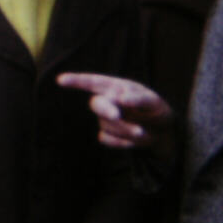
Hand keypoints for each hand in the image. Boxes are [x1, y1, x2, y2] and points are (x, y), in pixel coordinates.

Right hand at [56, 72, 172, 148]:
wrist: (162, 132)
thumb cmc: (157, 111)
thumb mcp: (154, 102)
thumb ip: (139, 98)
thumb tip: (119, 97)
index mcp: (116, 87)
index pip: (93, 82)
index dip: (76, 81)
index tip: (60, 80)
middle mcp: (108, 101)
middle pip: (97, 104)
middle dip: (106, 110)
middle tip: (117, 115)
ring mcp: (105, 119)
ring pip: (107, 125)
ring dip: (127, 130)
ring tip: (144, 131)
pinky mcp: (107, 134)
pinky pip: (108, 140)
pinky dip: (124, 142)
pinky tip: (135, 140)